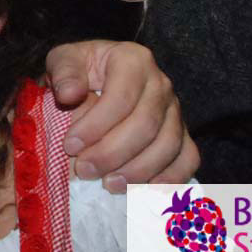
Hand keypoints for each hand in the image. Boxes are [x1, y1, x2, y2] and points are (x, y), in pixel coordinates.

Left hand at [46, 40, 198, 190]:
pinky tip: (142, 192)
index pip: (121, 97)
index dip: (96, 126)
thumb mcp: (64, 61)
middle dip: (113, 153)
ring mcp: (176, 110)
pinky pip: (188, 158)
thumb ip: (64, 72)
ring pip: (167, 145)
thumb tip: (69, 94)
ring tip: (108, 184)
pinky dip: (169, 179)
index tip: (70, 146)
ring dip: (137, 171)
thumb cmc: (80, 72)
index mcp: (133, 60)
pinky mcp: (183, 134)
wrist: (98, 78)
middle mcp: (161, 84)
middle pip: (146, 125)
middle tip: (84, 170)